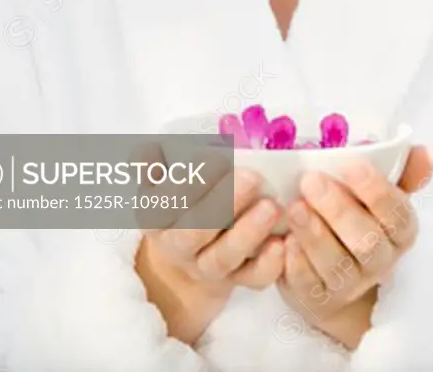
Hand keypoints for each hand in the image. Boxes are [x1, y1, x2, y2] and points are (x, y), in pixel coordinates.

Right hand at [135, 166, 283, 346]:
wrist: (186, 262)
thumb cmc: (179, 208)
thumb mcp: (158, 187)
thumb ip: (152, 167)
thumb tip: (150, 149)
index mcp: (156, 219)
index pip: (167, 204)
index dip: (191, 184)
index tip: (218, 159)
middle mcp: (178, 247)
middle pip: (196, 232)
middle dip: (224, 204)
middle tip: (253, 178)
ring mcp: (207, 267)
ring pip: (224, 257)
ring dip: (249, 233)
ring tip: (273, 206)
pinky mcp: (236, 281)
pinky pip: (251, 279)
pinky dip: (268, 266)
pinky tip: (283, 244)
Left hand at [278, 145, 432, 349]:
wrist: (333, 275)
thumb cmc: (357, 218)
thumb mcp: (377, 192)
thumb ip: (402, 171)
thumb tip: (426, 152)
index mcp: (400, 233)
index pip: (398, 215)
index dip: (377, 191)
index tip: (350, 164)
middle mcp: (380, 263)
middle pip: (367, 242)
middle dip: (338, 210)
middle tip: (311, 180)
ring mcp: (350, 286)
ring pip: (337, 265)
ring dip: (314, 234)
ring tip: (294, 206)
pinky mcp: (319, 299)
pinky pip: (309, 286)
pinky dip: (297, 263)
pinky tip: (285, 241)